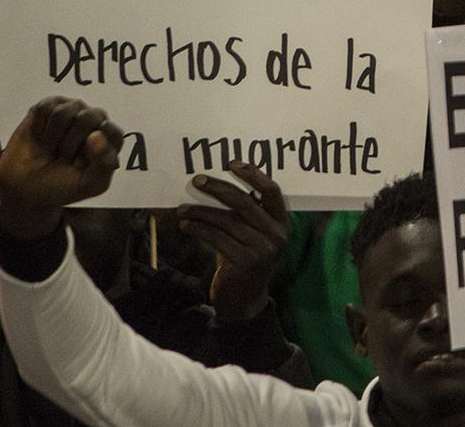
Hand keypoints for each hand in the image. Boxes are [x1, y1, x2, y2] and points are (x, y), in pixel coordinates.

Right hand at [0, 97, 124, 240]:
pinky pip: (45, 108)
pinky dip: (38, 128)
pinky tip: (40, 138)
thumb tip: (97, 134)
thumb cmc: (60, 187)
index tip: (80, 164)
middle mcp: (94, 120)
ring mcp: (71, 111)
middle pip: (87, 118)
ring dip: (52, 137)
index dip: (93, 150)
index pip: (112, 132)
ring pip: (63, 112)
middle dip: (69, 145)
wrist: (23, 190)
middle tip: (62, 159)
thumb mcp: (89, 186)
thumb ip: (104, 164)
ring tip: (51, 149)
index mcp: (109, 138)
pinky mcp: (48, 107)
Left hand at [179, 162, 289, 323]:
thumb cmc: (245, 259)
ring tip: (182, 209)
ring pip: (227, 221)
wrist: (245, 300)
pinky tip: (186, 225)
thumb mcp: (253, 235)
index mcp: (282, 222)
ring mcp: (262, 249)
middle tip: (197, 180)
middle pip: (245, 202)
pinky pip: (217, 239)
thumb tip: (215, 185)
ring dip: (201, 212)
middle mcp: (276, 234)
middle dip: (218, 188)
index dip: (253, 174)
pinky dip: (199, 229)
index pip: (272, 191)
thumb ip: (244, 214)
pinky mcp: (245, 262)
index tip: (231, 163)